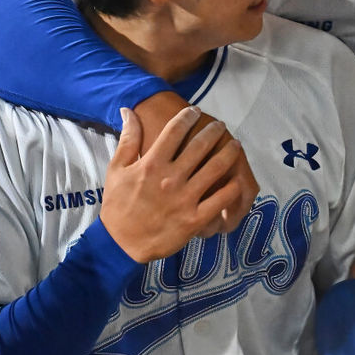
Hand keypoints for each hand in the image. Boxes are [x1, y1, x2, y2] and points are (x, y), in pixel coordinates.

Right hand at [100, 106, 244, 262]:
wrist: (120, 243)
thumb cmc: (118, 205)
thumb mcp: (116, 169)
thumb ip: (127, 139)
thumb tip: (128, 110)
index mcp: (151, 164)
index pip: (174, 131)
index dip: (187, 117)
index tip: (195, 111)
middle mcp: (170, 178)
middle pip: (200, 146)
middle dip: (213, 131)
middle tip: (220, 125)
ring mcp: (185, 198)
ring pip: (215, 169)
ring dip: (228, 153)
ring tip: (235, 144)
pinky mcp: (195, 219)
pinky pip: (220, 200)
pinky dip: (232, 187)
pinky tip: (237, 178)